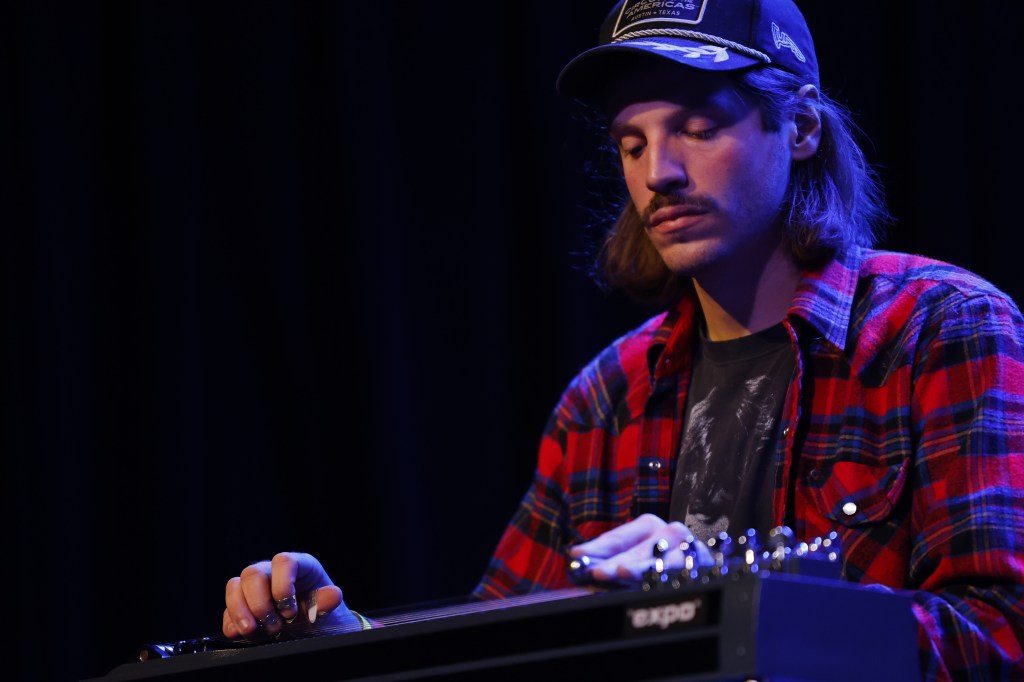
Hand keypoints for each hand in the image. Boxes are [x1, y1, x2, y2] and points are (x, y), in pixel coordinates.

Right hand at [222, 551, 360, 638]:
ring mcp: (255, 589)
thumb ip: (328, 602)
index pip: (283, 562)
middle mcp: (273, 574)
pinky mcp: (243, 607)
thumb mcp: (330, 610)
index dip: (283, 586)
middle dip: (259, 603)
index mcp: (299, 566)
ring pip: (234, 586)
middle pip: (253, 573)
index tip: (290, 612)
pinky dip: (231, 623)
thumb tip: (333, 594)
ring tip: (253, 631)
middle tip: (273, 626)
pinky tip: (241, 634)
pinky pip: (227, 609)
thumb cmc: (323, 615)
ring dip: (240, 612)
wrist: (315, 632)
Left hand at [568, 514, 712, 582]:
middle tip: (595, 572)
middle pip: (635, 551)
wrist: (706, 565)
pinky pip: (681, 572)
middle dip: (614, 563)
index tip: (575, 555)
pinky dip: (665, 576)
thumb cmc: (663, 560)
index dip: (596, 548)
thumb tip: (577, 556)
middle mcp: (669, 532)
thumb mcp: (635, 555)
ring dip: (640, 568)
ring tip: (623, 572)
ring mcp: (687, 548)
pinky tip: (653, 582)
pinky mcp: (703, 564)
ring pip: (660, 560)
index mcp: (648, 525)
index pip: (617, 539)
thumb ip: (610, 557)